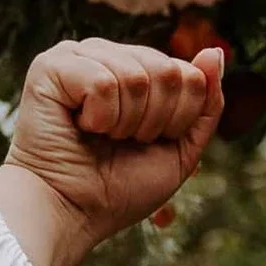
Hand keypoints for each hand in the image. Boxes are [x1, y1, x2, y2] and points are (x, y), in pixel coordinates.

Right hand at [0, 38, 223, 265]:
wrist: (70, 213)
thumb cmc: (119, 187)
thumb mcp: (180, 149)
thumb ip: (204, 103)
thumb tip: (215, 52)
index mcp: (137, 68)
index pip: (187, 74)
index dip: (177, 119)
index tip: (148, 142)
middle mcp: (108, 55)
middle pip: (167, 71)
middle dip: (153, 121)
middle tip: (121, 141)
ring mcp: (77, 56)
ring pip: (135, 76)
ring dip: (124, 123)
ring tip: (98, 135)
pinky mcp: (49, 66)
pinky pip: (102, 82)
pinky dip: (98, 118)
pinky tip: (79, 126)